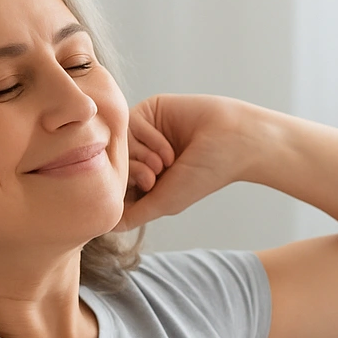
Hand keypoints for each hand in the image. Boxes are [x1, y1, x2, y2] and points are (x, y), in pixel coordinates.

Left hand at [117, 94, 255, 231]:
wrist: (232, 140)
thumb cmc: (204, 174)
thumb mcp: (164, 202)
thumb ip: (132, 215)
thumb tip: (105, 226)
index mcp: (146, 176)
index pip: (113, 183)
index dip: (121, 189)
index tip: (149, 190)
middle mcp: (142, 154)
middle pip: (111, 163)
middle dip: (133, 173)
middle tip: (156, 176)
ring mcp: (144, 133)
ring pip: (117, 144)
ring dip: (141, 156)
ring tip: (167, 160)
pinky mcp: (148, 111)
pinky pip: (127, 124)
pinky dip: (148, 139)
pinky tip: (168, 145)